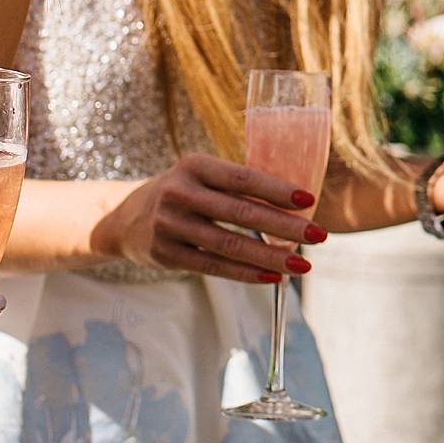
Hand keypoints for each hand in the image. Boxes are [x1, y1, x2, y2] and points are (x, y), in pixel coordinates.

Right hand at [94, 154, 326, 282]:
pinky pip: (215, 267)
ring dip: (271, 256)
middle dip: (285, 226)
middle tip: (319, 236)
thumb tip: (293, 205)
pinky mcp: (167, 254)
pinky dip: (247, 273)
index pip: (242, 177)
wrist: (124, 218)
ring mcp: (171, 225)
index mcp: (194, 165)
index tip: (308, 200)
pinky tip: (274, 277)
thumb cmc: (181, 194)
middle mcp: (180, 192)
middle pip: (241, 212)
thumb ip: (235, 186)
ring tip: (303, 265)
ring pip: (230, 244)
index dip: (276, 189)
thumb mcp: (200, 177)